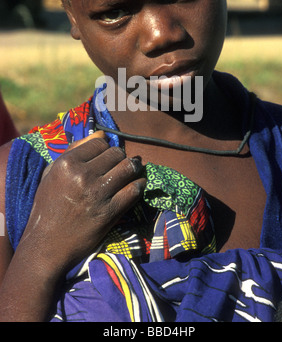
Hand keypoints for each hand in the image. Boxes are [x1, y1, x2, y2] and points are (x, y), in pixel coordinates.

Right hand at [18, 131, 145, 276]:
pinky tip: (137, 186)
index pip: (100, 142)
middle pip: (117, 153)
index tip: (107, 156)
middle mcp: (83, 175)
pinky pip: (134, 190)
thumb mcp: (52, 173)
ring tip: (132, 171)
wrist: (46, 245)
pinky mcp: (109, 212)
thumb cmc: (47, 207)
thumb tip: (102, 133)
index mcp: (67, 163)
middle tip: (120, 164)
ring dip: (133, 168)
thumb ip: (75, 150)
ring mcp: (97, 194)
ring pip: (128, 168)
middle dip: (120, 157)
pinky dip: (139, 185)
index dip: (106, 147)